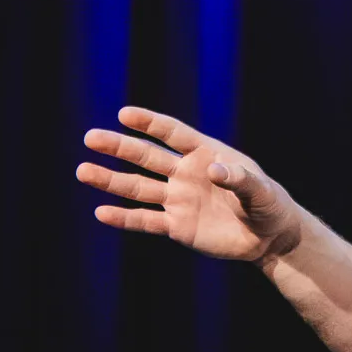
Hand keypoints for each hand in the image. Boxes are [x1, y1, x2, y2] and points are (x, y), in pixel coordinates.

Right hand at [76, 106, 301, 261]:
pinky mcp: (176, 226)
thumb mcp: (261, 190)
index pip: (173, 134)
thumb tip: (214, 170)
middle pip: (146, 157)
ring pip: (138, 187)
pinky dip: (124, 218)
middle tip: (90, 137)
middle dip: (119, 147)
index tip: (124, 114)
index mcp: (206, 153)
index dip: (149, 123)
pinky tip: (101, 212)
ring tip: (83, 171)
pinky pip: (146, 220)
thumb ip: (240, 178)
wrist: (268, 237)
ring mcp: (178, 199)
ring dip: (111, 180)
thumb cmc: (268, 204)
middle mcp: (185, 173)